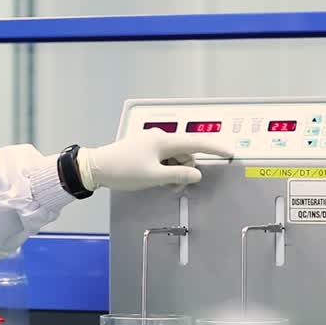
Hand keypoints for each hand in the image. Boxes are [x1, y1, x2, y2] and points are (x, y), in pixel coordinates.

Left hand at [77, 130, 232, 191]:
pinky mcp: (143, 148)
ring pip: (173, 157)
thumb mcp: (154, 177)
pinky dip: (163, 169)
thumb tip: (196, 174)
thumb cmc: (122, 170)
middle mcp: (158, 137)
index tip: (229, 152)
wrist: (96, 167)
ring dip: (173, 171)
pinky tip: (154, 179)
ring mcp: (150, 142)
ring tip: (160, 185)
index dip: (214, 148)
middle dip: (184, 169)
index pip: (196, 142)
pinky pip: (162, 158)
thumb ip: (178, 175)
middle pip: (184, 153)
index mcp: (163, 140)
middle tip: (173, 186)